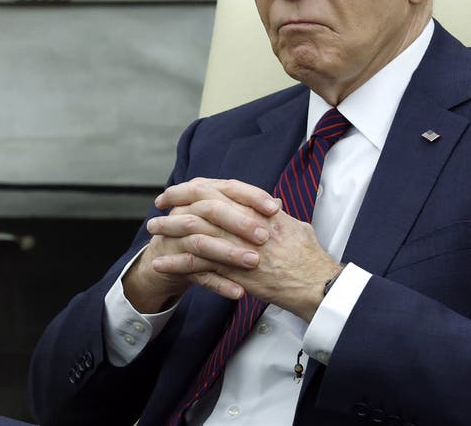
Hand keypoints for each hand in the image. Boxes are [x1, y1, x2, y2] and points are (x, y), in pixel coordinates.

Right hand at [122, 178, 279, 311]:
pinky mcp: (173, 264)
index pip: (228, 188)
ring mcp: (177, 238)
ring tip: (253, 262)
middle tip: (264, 237)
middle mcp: (186, 212)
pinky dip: (217, 283)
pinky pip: (196, 273)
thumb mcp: (221, 219)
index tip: (275, 209)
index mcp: (202, 196)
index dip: (252, 196)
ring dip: (228, 252)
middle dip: (239, 223)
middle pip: (212, 211)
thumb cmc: (200, 235)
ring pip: (202, 242)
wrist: (163, 262)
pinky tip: (238, 292)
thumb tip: (278, 203)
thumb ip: (247, 210)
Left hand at [148, 178, 341, 320]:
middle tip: (158, 206)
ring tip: (153, 231)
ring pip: (194, 232)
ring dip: (170, 231)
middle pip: (201, 205)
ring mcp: (238, 247)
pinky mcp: (233, 272)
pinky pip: (198, 265)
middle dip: (176, 204)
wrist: (317, 284)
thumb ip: (277, 215)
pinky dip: (177, 263)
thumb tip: (270, 206)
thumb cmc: (310, 257)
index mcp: (258, 209)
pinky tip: (161, 263)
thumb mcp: (294, 226)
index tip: (180, 189)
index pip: (220, 189)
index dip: (195, 187)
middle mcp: (246, 223)